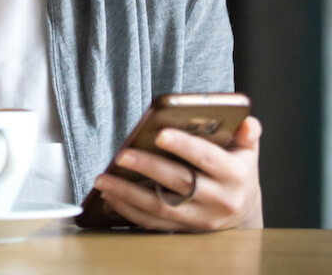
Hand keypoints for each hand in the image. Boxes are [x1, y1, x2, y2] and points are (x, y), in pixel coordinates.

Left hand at [94, 116, 263, 230]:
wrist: (243, 209)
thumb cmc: (237, 170)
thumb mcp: (246, 150)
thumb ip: (247, 134)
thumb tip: (248, 123)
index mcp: (235, 175)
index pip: (208, 158)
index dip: (185, 146)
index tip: (159, 133)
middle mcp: (219, 200)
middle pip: (180, 183)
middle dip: (148, 167)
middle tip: (121, 155)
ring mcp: (201, 218)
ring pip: (161, 207)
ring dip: (128, 193)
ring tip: (103, 178)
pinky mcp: (184, 229)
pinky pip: (153, 223)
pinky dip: (129, 210)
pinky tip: (109, 195)